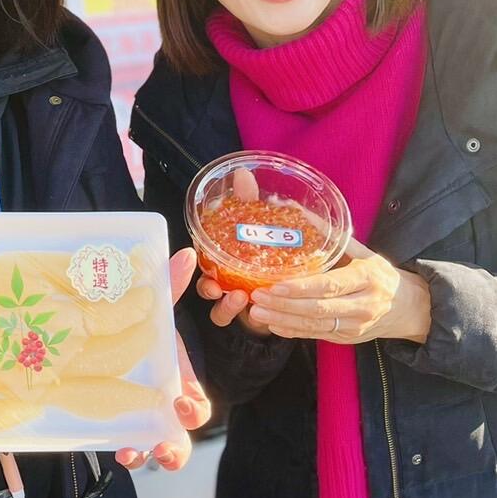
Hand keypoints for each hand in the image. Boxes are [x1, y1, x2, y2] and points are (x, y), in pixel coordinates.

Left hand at [117, 248, 212, 472]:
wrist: (104, 335)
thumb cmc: (139, 325)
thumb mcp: (152, 308)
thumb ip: (169, 285)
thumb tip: (185, 254)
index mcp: (179, 382)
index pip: (197, 405)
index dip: (193, 409)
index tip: (179, 402)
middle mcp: (164, 406)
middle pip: (180, 437)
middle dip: (175, 448)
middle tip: (163, 445)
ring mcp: (142, 418)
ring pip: (153, 449)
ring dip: (147, 456)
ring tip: (134, 454)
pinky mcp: (117, 424)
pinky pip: (126, 446)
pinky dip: (124, 451)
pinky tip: (115, 448)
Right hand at [188, 166, 272, 336]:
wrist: (299, 278)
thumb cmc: (270, 247)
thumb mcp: (261, 222)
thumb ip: (248, 201)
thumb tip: (242, 173)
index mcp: (220, 260)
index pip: (202, 265)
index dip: (196, 269)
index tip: (207, 271)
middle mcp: (225, 284)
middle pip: (206, 291)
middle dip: (208, 291)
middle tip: (218, 288)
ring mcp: (240, 304)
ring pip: (221, 314)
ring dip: (226, 309)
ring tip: (243, 298)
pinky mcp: (258, 319)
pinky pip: (250, 324)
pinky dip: (255, 322)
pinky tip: (266, 315)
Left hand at [247, 241, 431, 344]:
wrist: (407, 308)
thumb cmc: (381, 275)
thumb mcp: (365, 253)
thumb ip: (335, 237)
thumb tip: (301, 212)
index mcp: (367, 279)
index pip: (330, 285)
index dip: (301, 288)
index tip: (275, 286)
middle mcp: (362, 305)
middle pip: (318, 308)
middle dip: (284, 305)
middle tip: (257, 298)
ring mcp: (355, 325)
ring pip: (315, 325)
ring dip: (283, 320)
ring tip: (257, 312)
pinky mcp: (347, 338)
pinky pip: (317, 335)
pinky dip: (293, 331)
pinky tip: (273, 325)